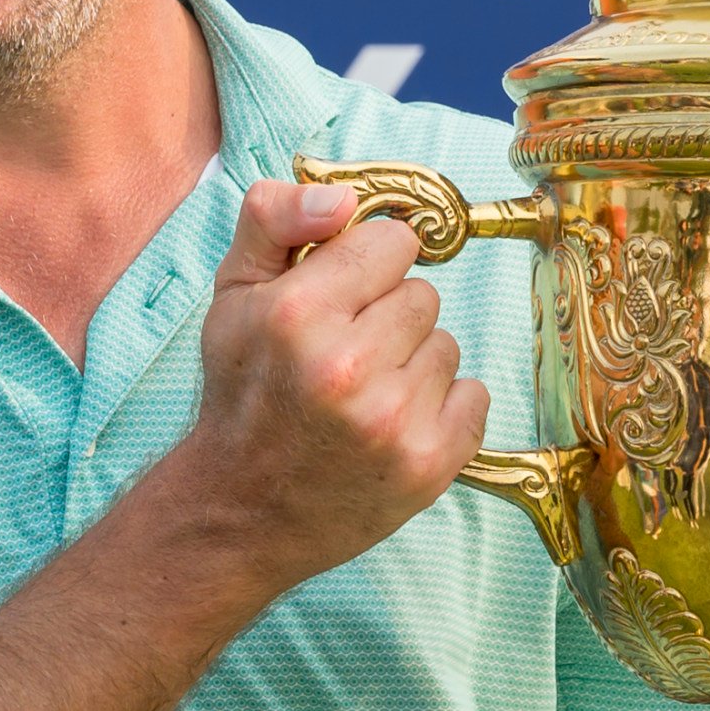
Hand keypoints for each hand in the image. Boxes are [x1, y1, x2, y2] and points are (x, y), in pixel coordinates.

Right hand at [154, 181, 491, 596]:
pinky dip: (444, 409)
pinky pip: (476, 397)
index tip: (343, 299)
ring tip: (363, 398)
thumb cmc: (242, 394)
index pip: (394, 242)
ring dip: (413, 365)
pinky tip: (394, 426)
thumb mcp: (233, 293)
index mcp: (298, 313)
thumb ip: (276, 218)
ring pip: (448, 345)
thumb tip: (345, 198)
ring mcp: (392, 421)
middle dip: (388, 318)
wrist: (240, 511)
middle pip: (425, 295)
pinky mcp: (427, 465)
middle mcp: (347, 367)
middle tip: (343, 360)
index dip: (367, 267)